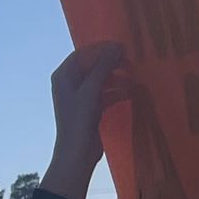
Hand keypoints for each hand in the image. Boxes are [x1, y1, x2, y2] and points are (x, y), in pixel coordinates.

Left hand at [44, 41, 130, 198]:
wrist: (77, 153)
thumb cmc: (79, 119)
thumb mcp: (92, 89)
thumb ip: (103, 66)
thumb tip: (116, 46)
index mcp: (64, 75)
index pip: (83, 53)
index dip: (101, 48)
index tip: (121, 45)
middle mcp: (70, 83)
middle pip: (92, 65)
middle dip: (111, 62)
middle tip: (130, 59)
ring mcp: (80, 96)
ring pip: (101, 79)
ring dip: (116, 77)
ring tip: (134, 74)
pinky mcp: (91, 108)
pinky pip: (105, 94)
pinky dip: (117, 91)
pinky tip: (131, 91)